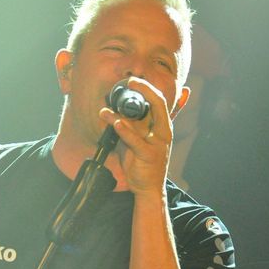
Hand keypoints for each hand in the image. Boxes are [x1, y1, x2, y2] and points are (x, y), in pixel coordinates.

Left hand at [99, 77, 171, 196]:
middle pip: (158, 104)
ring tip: (105, 109)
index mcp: (161, 126)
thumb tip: (112, 109)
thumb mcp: (136, 139)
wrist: (148, 187)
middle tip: (130, 82)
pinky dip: (125, 131)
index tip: (133, 81)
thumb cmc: (141, 162)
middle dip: (145, 89)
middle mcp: (163, 132)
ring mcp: (158, 143)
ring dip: (122, 113)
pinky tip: (116, 123)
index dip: (146, 88)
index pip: (158, 100)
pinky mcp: (149, 155)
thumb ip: (129, 124)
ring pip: (144, 121)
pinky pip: (136, 140)